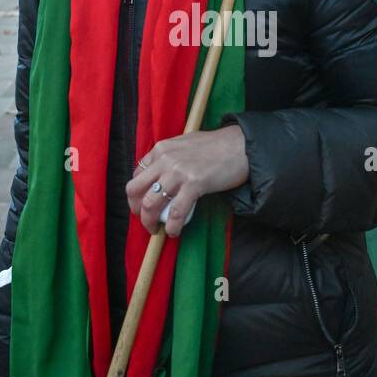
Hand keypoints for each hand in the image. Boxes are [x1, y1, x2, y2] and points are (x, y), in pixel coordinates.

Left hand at [126, 126, 248, 237]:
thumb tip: (160, 176)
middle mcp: (165, 159)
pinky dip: (172, 226)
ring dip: (149, 222)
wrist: (241, 146)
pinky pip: (176, 212)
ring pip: (150, 203)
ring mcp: (178, 171)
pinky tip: (174, 232)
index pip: (137, 174)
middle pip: (135, 190)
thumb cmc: (216, 146)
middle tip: (146, 220)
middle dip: (136, 210)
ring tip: (156, 230)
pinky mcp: (194, 184)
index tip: (143, 204)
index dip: (136, 194)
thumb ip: (169, 158)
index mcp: (161, 149)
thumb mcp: (184, 145)